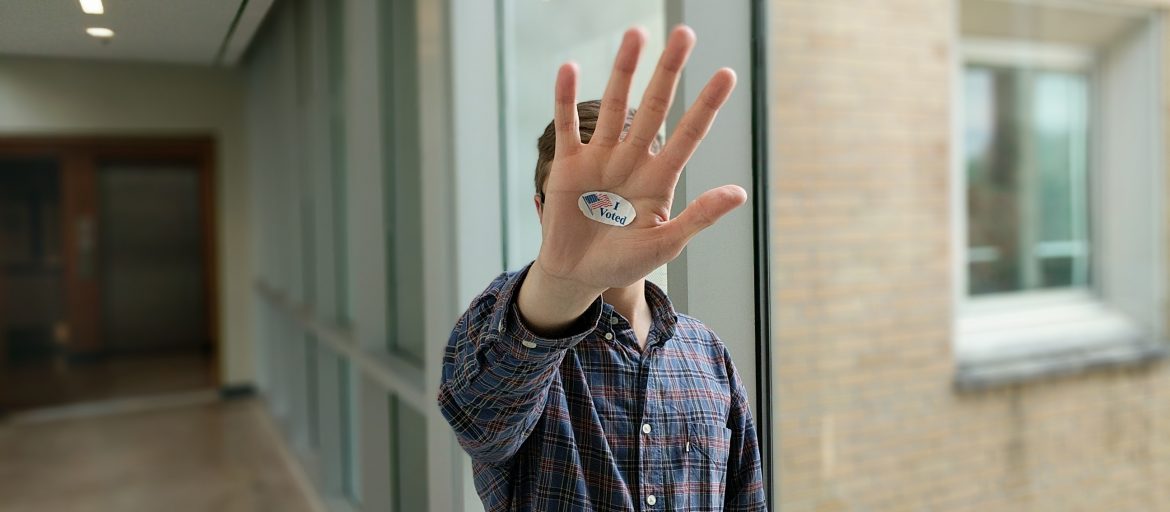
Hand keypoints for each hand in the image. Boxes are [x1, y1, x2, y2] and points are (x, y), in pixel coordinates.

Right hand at [519, 25, 745, 332]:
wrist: (578, 276)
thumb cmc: (623, 263)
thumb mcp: (664, 245)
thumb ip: (698, 217)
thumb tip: (740, 192)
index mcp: (660, 178)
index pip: (689, 135)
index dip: (706, 106)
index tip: (726, 75)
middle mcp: (633, 159)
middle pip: (654, 107)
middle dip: (669, 72)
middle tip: (685, 33)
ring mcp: (600, 158)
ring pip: (614, 106)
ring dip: (624, 71)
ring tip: (636, 34)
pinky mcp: (568, 164)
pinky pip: (567, 126)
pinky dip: (566, 98)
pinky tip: (569, 69)